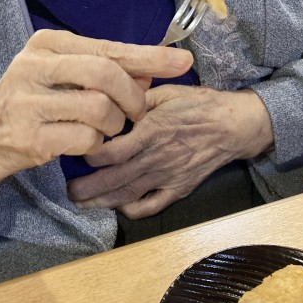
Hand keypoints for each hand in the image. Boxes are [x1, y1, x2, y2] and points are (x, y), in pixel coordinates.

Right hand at [0, 30, 193, 202]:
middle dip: (133, 97)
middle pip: (106, 74)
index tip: (182, 61)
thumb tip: (153, 73)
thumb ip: (102, 70)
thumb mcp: (59, 76)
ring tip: (105, 131)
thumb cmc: (29, 103)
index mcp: (46, 43)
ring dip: (114, 126)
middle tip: (137, 113)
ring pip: (99, 108)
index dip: (149, 57)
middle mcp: (33, 65)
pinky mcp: (28, 136)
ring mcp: (28, 101)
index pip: (108, 47)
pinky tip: (86, 145)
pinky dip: (96, 146)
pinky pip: (85, 139)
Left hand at [67, 85, 272, 218]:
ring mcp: (168, 177)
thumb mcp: (166, 92)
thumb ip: (137, 100)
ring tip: (82, 203)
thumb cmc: (198, 104)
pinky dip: (133, 210)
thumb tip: (108, 99)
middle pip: (115, 178)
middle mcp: (157, 157)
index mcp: (152, 131)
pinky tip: (119, 206)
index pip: (114, 151)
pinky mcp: (178, 189)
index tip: (75, 150)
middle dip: (88, 188)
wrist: (233, 126)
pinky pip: (152, 206)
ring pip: (129, 195)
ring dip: (103, 202)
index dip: (91, 156)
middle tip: (68, 191)